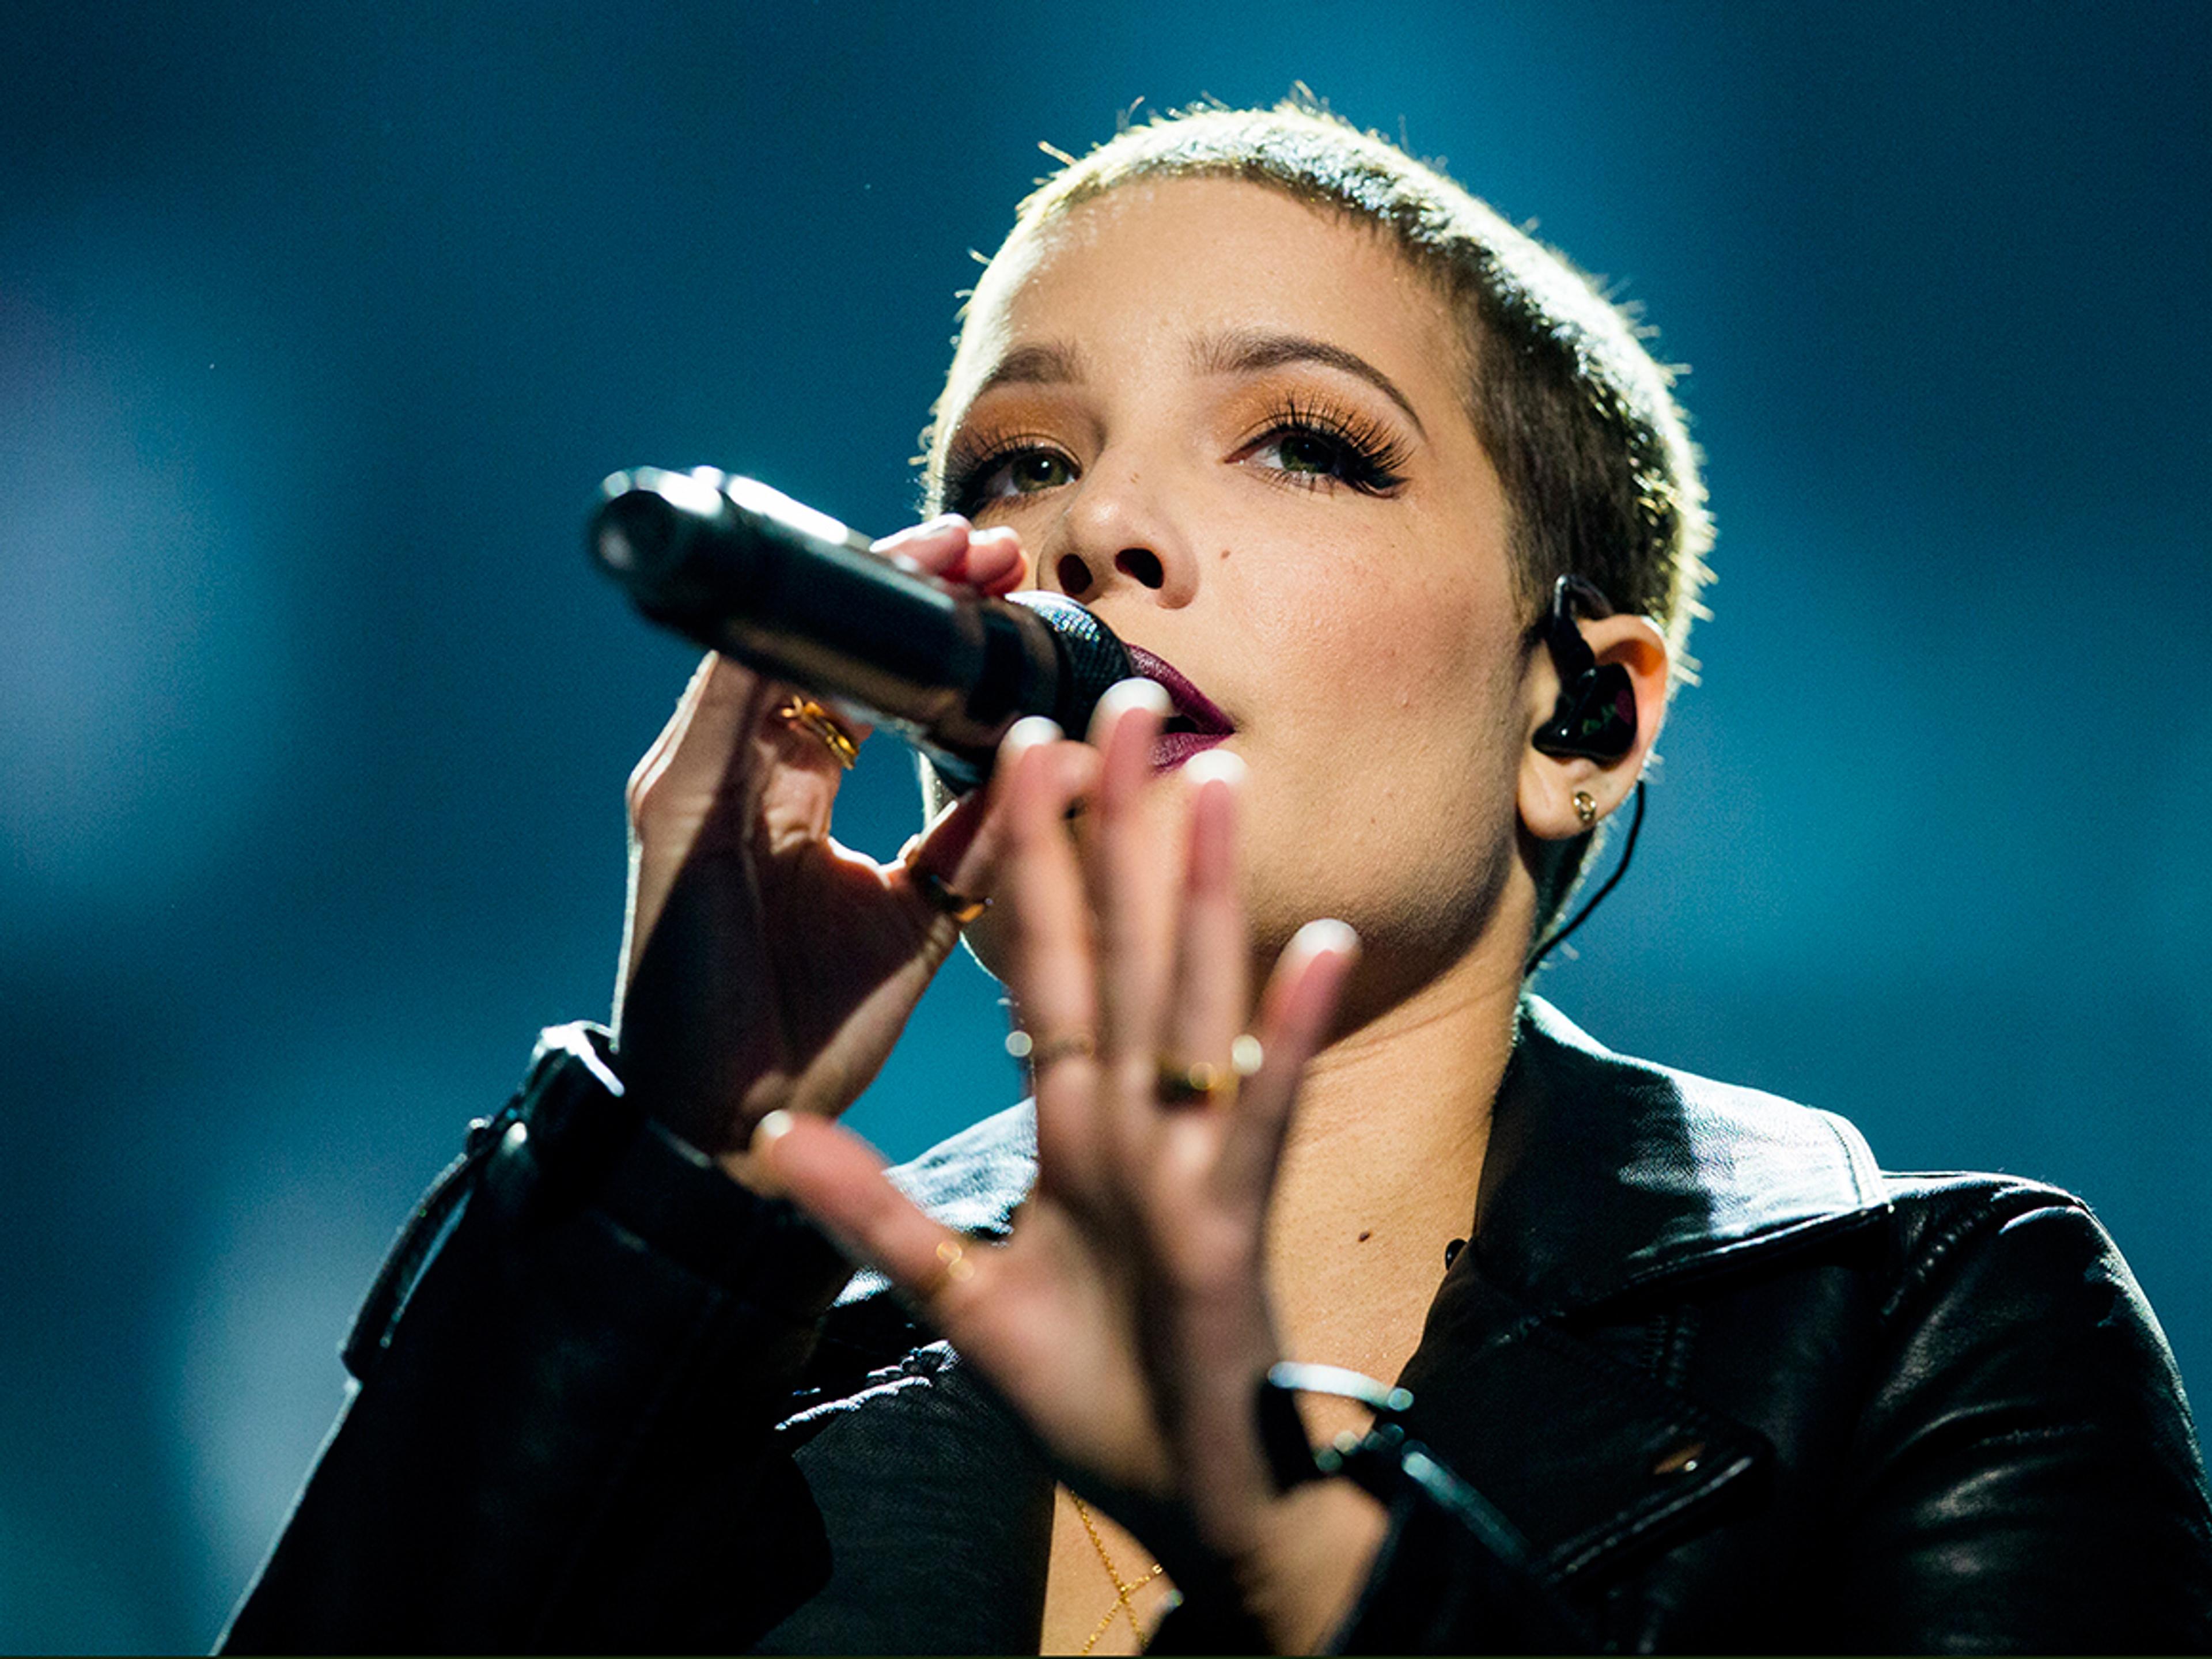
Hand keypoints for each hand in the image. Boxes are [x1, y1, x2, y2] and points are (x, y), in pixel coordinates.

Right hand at [612, 516, 1026, 1181]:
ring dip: (862, 594)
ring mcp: (698, 783)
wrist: (739, 1125)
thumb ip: (973, 838)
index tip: (1008, 582)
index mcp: (788, 797)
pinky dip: (792, 641)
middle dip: (903, 588)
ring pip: (778, 649)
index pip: (855, 682)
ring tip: (949, 553)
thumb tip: (1056, 761)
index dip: (927, 628)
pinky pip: (730, 699)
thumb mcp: (918, 914)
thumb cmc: (812, 1031)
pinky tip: (858, 597)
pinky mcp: (675, 804)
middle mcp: (737, 775)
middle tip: (992, 545)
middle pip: (817, 648)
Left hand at [756, 684, 1382, 1646]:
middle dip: (1116, 828)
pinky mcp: (1228, 1224)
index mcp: (1071, 1124)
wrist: (1187, 1498)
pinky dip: (1283, 1037)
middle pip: (1120, 948)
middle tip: (1122, 699)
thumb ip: (870, 1210)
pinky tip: (1317, 945)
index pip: (1043, 966)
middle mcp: (1131, 1120)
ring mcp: (1185, 1164)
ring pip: (1190, 1000)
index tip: (1018, 748)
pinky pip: (1258, 1117)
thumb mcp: (958, 1292)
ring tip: (1212, 779)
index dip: (1026, 861)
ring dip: (1204, 891)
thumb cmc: (1095, 1391)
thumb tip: (773, 1136)